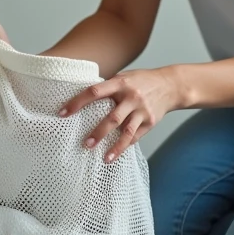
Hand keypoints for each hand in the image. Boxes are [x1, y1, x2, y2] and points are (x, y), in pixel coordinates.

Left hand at [59, 68, 182, 162]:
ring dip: (114, 147)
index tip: (62, 113)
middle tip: (84, 143)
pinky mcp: (150, 122)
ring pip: (126, 132)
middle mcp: (132, 97)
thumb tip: (81, 98)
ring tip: (103, 157)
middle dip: (97, 132)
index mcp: (121, 83)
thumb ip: (108, 87)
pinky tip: (115, 154)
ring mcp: (142, 111)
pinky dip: (124, 146)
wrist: (171, 85)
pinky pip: (135, 137)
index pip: (95, 92)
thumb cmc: (141, 81)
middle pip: (112, 118)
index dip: (77, 102)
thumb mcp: (124, 77)